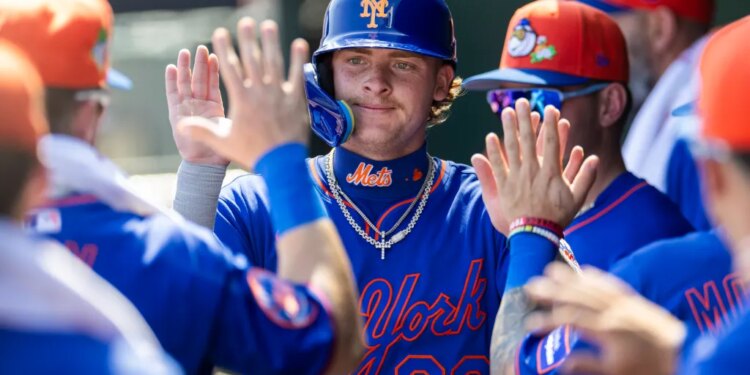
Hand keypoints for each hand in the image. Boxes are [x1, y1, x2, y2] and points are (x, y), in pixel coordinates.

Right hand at [176, 18, 309, 170]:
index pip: (230, 68)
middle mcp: (260, 92)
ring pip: (274, 63)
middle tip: (245, 22)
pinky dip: (298, 59)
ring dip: (271, 42)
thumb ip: (202, 131)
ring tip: (268, 25)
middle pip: (252, 60)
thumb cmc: (252, 152)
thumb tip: (180, 125)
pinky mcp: (295, 99)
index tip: (220, 32)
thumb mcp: (224, 142)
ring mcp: (279, 94)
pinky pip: (297, 75)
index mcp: (241, 99)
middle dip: (247, 39)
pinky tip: (299, 42)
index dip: (224, 49)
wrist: (280, 163)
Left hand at [471, 100, 598, 232]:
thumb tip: (595, 158)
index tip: (550, 109)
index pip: (551, 143)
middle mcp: (533, 171)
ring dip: (509, 128)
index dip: (551, 124)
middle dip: (526, 119)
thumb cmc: (558, 217)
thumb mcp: (577, 198)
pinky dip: (493, 151)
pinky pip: (498, 166)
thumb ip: (586, 177)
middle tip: (523, 101)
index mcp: (551, 172)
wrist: (536, 234)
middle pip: (529, 140)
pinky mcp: (504, 186)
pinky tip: (490, 137)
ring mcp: (517, 178)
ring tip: (506, 111)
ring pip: (512, 148)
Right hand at [525, 263, 684, 374]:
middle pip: (577, 297)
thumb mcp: (616, 373)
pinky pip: (613, 284)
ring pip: (593, 286)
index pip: (571, 320)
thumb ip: (588, 365)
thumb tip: (562, 361)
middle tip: (531, 285)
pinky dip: (597, 277)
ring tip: (550, 270)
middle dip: (552, 291)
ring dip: (570, 278)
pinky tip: (585, 272)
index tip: (530, 325)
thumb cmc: (649, 370)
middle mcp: (616, 313)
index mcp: (608, 331)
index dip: (548, 321)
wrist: (686, 359)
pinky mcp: (638, 302)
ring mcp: (628, 305)